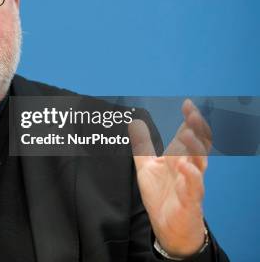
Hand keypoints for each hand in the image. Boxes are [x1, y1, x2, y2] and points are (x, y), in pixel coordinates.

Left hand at [129, 99, 210, 257]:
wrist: (169, 228)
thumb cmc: (162, 196)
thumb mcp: (147, 167)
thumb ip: (142, 146)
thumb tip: (134, 122)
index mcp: (178, 159)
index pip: (187, 136)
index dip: (188, 120)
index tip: (187, 104)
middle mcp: (187, 169)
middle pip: (196, 146)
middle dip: (195, 130)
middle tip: (192, 114)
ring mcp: (190, 184)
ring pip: (198, 164)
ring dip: (193, 149)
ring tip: (187, 134)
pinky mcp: (190, 201)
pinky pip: (193, 188)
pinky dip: (190, 176)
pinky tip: (184, 166)